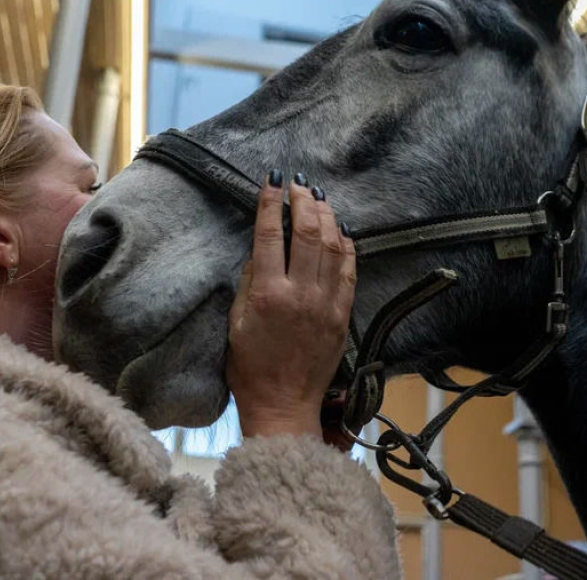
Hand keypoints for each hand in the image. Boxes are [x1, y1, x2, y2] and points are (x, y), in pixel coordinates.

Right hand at [227, 172, 355, 442]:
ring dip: (326, 217)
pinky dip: (346, 246)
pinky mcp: (343, 315)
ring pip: (332, 246)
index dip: (270, 204)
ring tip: (318, 199)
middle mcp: (300, 294)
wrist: (283, 405)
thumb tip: (262, 249)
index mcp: (267, 295)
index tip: (271, 182)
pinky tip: (340, 231)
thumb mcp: (236, 323)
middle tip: (298, 184)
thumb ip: (250, 282)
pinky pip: (349, 271)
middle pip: (306, 233)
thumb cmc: (250, 368)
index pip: (269, 236)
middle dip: (303, 202)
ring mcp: (326, 303)